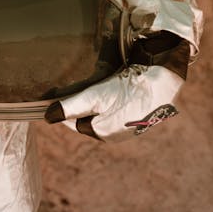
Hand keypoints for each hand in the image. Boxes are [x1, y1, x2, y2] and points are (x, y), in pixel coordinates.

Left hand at [44, 64, 182, 141]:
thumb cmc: (127, 89)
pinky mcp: (138, 113)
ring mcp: (127, 125)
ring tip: (99, 83)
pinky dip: (112, 97)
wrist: (164, 77)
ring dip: (97, 99)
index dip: (67, 107)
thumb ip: (70, 107)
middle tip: (81, 85)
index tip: (61, 94)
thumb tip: (48, 118)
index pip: (73, 122)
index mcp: (102, 133)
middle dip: (82, 103)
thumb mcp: (94, 97)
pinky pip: (117, 107)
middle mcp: (115, 134)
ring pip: (102, 111)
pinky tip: (114, 84)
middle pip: (87, 117)